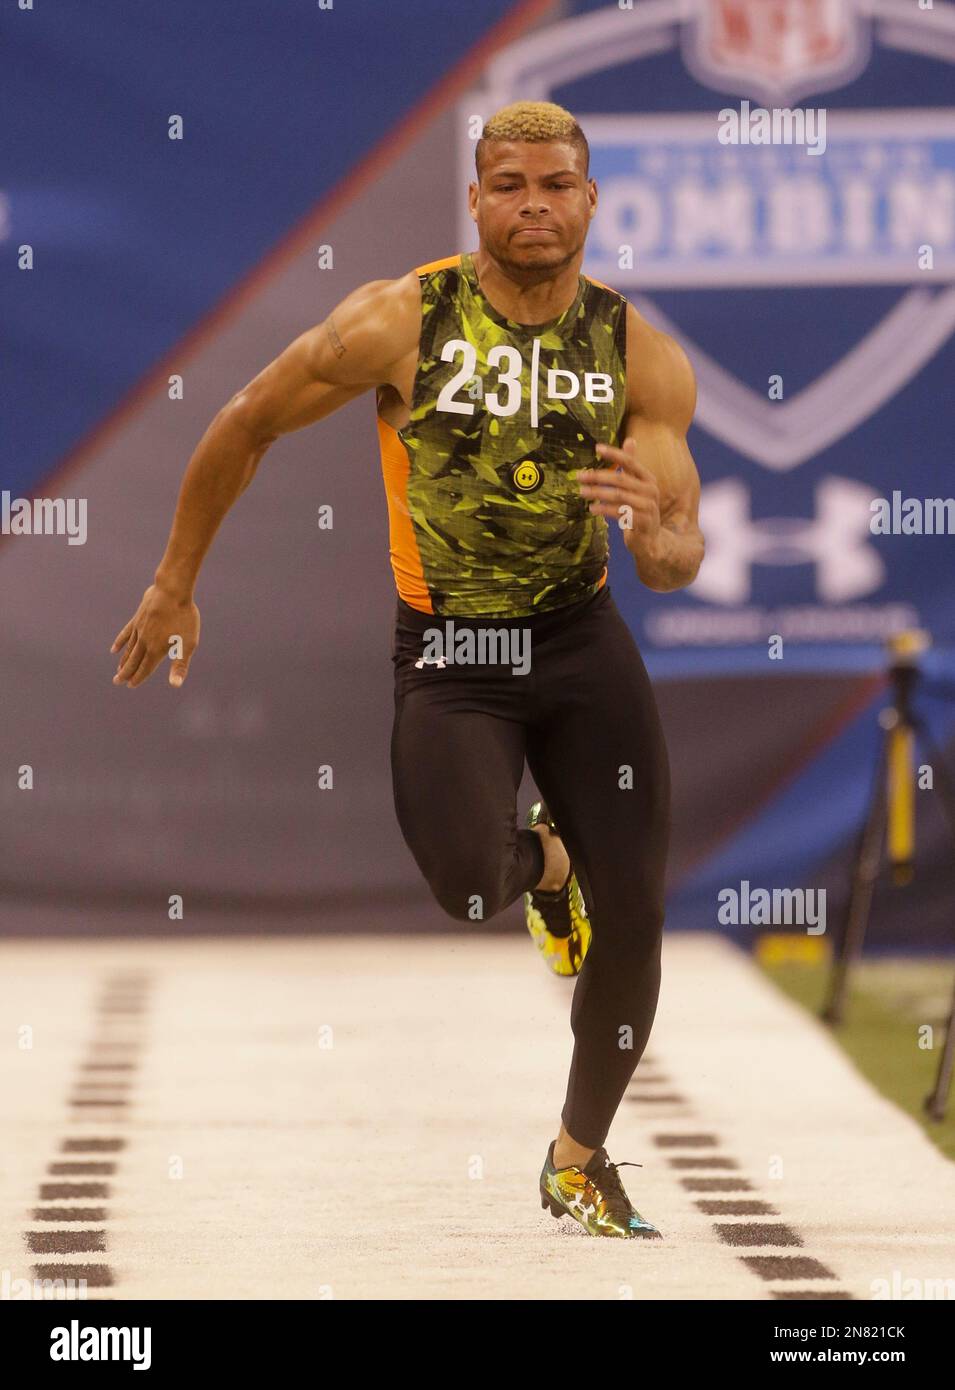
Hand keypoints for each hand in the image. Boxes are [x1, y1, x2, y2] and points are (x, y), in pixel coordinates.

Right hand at [110, 584, 200, 688]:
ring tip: (118, 669)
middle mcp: (145, 642)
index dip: (138, 678)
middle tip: (117, 682)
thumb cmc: (184, 618)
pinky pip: (126, 633)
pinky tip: (115, 649)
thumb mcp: (188, 644)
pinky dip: (120, 642)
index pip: (145, 668)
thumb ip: (180, 665)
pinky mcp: (137, 618)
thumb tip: (175, 685)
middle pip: (134, 661)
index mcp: (157, 650)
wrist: (172, 591)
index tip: (130, 685)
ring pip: (129, 649)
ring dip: (124, 660)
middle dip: (126, 672)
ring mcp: (139, 629)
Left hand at [577, 438, 662, 561]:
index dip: (614, 454)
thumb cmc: (640, 510)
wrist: (652, 539)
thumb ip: (632, 467)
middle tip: (580, 476)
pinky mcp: (642, 522)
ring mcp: (648, 507)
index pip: (630, 462)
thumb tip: (630, 439)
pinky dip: (604, 510)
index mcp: (648, 479)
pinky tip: (592, 509)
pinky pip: (620, 513)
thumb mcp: (638, 486)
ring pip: (618, 496)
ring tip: (582, 491)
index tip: (597, 448)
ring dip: (597, 493)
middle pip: (621, 480)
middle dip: (598, 476)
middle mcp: (651, 490)